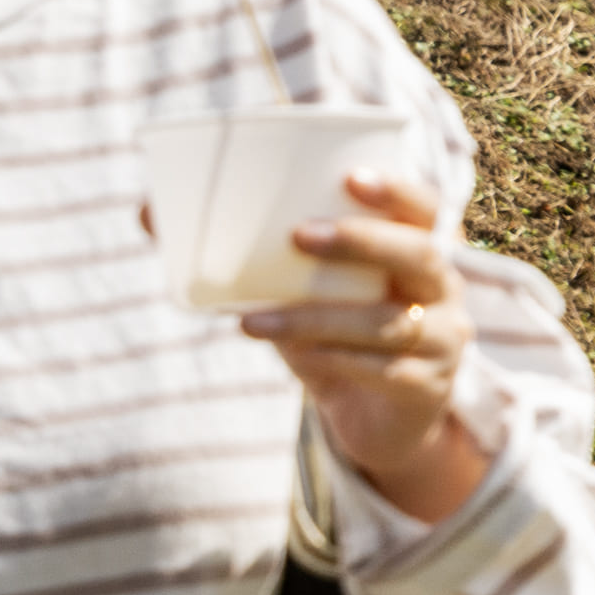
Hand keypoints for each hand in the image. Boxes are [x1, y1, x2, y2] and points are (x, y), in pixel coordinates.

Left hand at [240, 169, 484, 524]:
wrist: (376, 419)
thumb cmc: (334, 336)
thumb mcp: (298, 294)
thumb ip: (246, 258)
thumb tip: (151, 212)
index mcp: (418, 252)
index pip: (425, 210)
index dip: (396, 190)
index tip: (348, 175)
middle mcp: (443, 291)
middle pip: (420, 255)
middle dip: (362, 241)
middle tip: (298, 235)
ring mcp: (442, 340)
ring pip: (390, 320)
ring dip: (318, 316)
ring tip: (254, 320)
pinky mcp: (426, 387)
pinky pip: (380, 369)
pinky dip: (331, 359)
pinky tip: (292, 355)